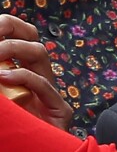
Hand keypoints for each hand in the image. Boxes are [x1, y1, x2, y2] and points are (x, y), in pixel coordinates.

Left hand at [0, 15, 71, 130]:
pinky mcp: (59, 111)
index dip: (13, 29)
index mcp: (26, 81)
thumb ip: (4, 89)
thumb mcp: (6, 109)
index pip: (25, 43)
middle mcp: (41, 83)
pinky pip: (43, 85)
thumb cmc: (17, 140)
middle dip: (14, 34)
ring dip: (15, 51)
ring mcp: (50, 95)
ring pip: (40, 57)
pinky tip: (4, 79)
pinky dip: (23, 78)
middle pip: (34, 44)